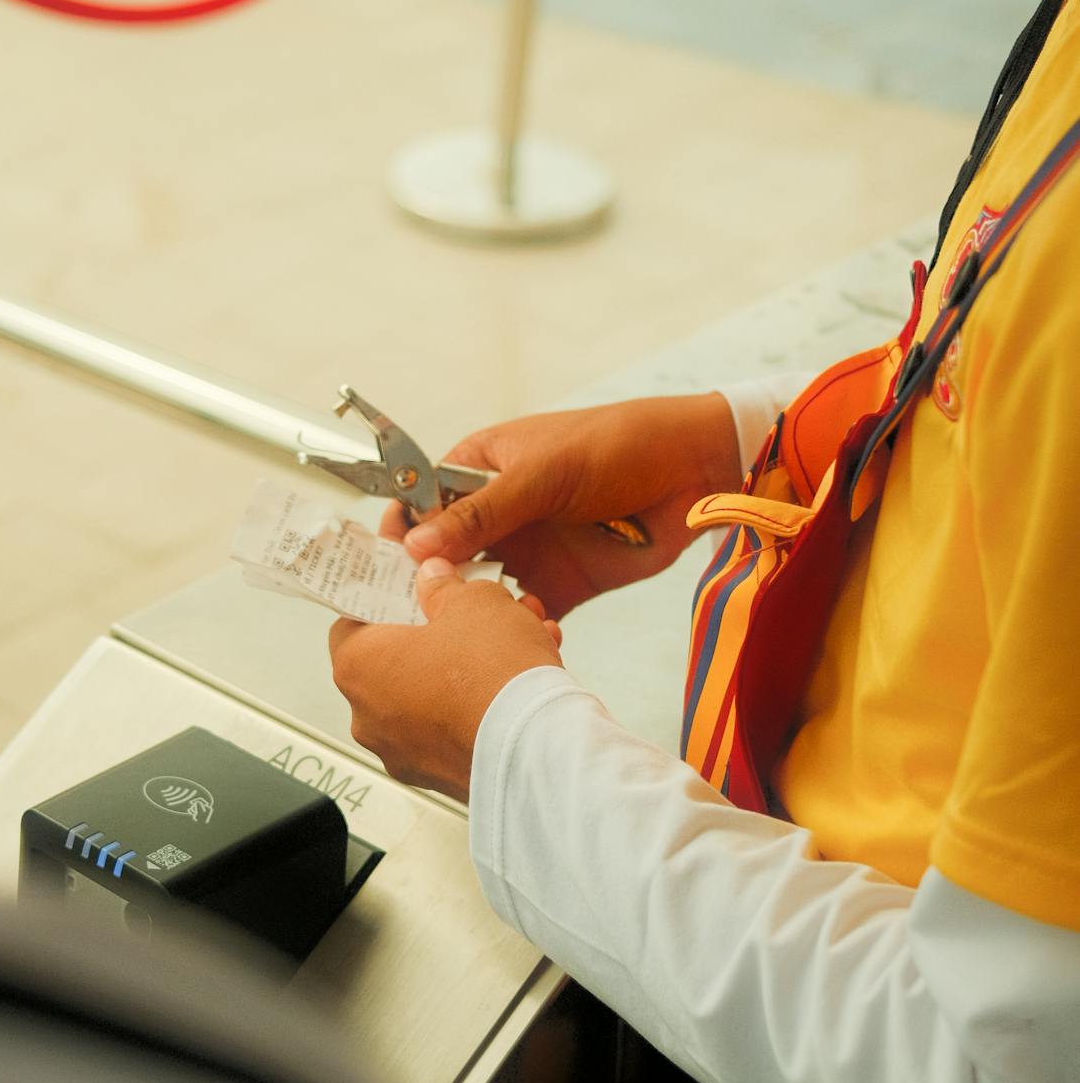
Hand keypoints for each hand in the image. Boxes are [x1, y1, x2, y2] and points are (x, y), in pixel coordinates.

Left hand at [329, 558, 562, 802]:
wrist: (532, 748)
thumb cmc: (491, 677)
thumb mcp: (473, 602)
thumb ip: (444, 587)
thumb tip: (434, 582)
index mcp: (358, 666)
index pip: (352, 622)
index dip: (387, 601)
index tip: (412, 592)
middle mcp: (369, 716)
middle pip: (397, 660)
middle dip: (437, 636)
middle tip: (468, 616)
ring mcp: (402, 751)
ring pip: (431, 695)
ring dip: (465, 669)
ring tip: (510, 646)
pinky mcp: (438, 775)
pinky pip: (452, 727)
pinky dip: (477, 705)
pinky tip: (516, 683)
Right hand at [379, 393, 740, 619]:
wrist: (695, 470)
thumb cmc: (615, 444)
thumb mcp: (540, 473)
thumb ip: (479, 513)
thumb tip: (415, 545)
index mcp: (480, 469)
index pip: (422, 503)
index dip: (402, 535)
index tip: (388, 568)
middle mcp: (498, 514)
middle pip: (445, 556)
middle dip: (431, 585)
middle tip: (420, 614)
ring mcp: (528, 550)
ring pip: (481, 593)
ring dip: (475, 613)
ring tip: (475, 629)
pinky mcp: (560, 584)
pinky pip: (525, 615)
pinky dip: (519, 631)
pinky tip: (520, 638)